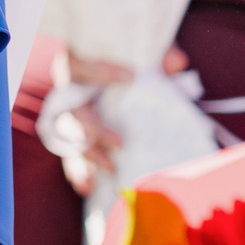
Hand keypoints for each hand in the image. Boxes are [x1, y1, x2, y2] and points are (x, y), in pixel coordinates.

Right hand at [51, 46, 190, 194]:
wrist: (115, 76)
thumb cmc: (124, 65)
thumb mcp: (141, 58)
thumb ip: (157, 57)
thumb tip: (177, 62)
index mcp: (78, 66)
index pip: (80, 66)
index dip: (101, 72)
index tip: (131, 76)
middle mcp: (68, 92)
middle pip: (73, 111)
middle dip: (95, 129)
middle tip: (120, 143)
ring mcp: (67, 116)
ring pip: (68, 137)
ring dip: (88, 153)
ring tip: (110, 167)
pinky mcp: (72, 138)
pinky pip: (68, 156)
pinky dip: (76, 172)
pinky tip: (87, 187)